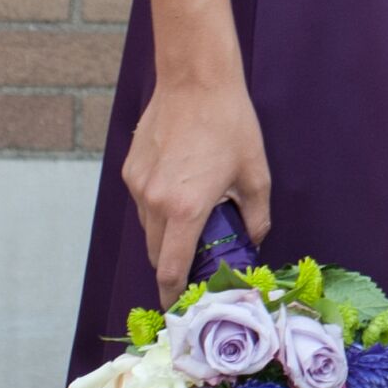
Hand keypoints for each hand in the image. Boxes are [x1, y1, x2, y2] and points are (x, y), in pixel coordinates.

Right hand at [123, 70, 268, 302]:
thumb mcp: (255, 173)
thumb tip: (254, 240)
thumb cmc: (230, 124)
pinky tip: (182, 189)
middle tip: (195, 267)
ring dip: (167, 235)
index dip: (174, 292)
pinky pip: (143, 202)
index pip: (171, 268)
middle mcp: (154, 202)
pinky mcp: (131, 170)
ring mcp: (138, 186)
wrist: (195, 81)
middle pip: (156, 254)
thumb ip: (256, 215)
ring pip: (149, 228)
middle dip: (173, 266)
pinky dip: (159, 208)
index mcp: (185, 209)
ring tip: (194, 221)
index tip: (179, 306)